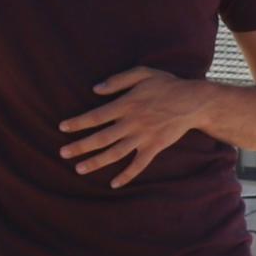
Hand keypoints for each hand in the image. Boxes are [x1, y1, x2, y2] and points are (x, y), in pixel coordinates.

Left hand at [60, 67, 218, 183]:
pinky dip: (127, 175)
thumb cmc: (167, 85)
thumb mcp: (143, 73)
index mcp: (126, 104)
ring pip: (115, 153)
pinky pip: (138, 164)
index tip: (62, 128)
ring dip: (96, 162)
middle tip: (62, 153)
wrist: (193, 101)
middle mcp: (132, 123)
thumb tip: (95, 90)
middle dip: (80, 146)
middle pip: (101, 138)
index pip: (96, 116)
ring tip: (78, 169)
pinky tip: (114, 183)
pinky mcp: (155, 147)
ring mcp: (143, 137)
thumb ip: (118, 80)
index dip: (78, 122)